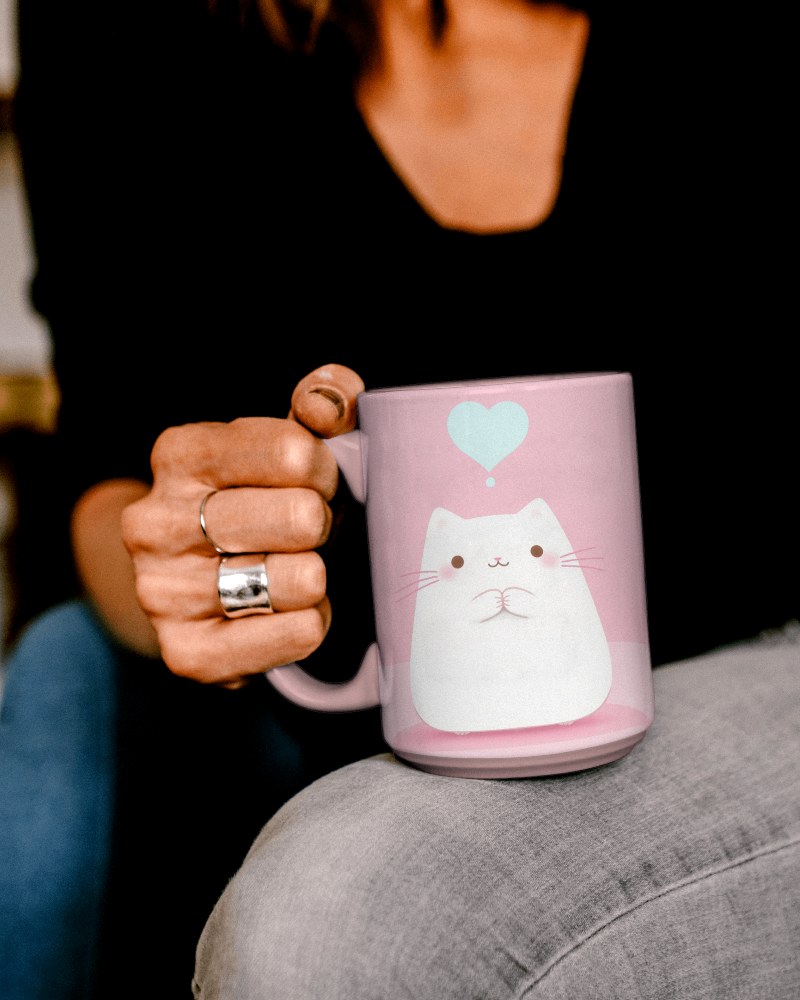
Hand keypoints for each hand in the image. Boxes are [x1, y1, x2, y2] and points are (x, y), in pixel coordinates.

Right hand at [121, 364, 364, 687]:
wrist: (193, 582)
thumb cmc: (255, 500)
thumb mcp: (282, 440)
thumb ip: (318, 403)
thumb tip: (333, 402)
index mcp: (179, 454)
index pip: (293, 451)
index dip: (324, 469)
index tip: (315, 481)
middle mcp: (156, 522)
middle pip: (302, 517)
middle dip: (323, 523)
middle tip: (309, 531)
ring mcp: (164, 592)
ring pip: (303, 579)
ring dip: (319, 576)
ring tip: (297, 569)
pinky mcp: (187, 653)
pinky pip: (297, 634)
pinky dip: (313, 624)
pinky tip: (293, 611)